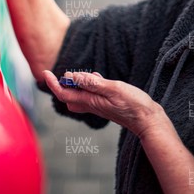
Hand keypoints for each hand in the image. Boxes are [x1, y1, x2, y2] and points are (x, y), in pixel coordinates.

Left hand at [43, 70, 164, 136]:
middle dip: (61, 85)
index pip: (64, 93)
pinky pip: (91, 95)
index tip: (45, 72)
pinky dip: (88, 85)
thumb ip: (91, 83)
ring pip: (79, 96)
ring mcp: (99, 106)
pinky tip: (96, 78)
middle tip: (61, 73)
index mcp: (90, 101)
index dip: (53, 83)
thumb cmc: (132, 104)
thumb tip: (71, 76)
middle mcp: (92, 105)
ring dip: (75, 84)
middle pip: (68, 97)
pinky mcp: (107, 105)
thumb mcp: (112, 89)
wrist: (148, 120)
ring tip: (78, 73)